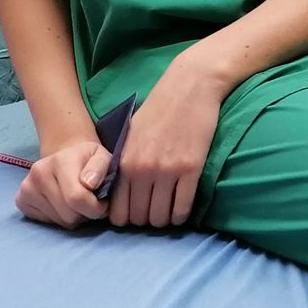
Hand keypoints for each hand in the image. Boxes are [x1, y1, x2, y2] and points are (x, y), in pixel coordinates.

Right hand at [15, 139, 110, 228]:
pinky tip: (62, 204)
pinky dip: (59, 219)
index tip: (102, 203)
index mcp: (60, 161)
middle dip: (85, 213)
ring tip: (77, 202)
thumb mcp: (102, 157)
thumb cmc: (87, 161)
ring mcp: (26, 187)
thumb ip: (100, 167)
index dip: (96, 208)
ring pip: (60, 222)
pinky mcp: (21, 200)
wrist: (64, 158)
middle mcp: (39, 173)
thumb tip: (90, 183)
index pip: (77, 198)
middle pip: (69, 215)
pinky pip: (47, 223)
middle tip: (90, 201)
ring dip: (74, 217)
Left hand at [111, 55, 226, 229]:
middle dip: (145, 221)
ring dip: (164, 220)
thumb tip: (117, 190)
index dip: (126, 219)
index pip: (118, 211)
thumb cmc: (159, 107)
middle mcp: (142, 170)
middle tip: (153, 213)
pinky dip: (181, 216)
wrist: (189, 86)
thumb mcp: (131, 134)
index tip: (135, 214)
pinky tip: (181, 211)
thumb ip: (123, 161)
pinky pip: (183, 208)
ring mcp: (167, 171)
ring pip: (160, 217)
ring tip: (168, 212)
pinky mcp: (190, 169)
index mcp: (125, 162)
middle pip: (140, 218)